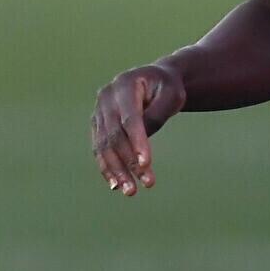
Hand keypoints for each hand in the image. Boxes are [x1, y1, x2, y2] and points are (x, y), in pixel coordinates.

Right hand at [93, 62, 187, 194]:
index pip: (130, 119)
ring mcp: (98, 111)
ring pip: (104, 145)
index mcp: (124, 85)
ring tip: (130, 191)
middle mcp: (105, 98)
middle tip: (147, 184)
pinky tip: (116, 185)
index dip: (137, 142)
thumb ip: (157, 115)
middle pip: (115, 135)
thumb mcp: (172, 96)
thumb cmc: (167, 87)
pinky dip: (107, 167)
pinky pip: (99, 148)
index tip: (146, 164)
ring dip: (116, 170)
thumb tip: (140, 145)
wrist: (153, 79)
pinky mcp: (97, 124)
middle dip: (128, 162)